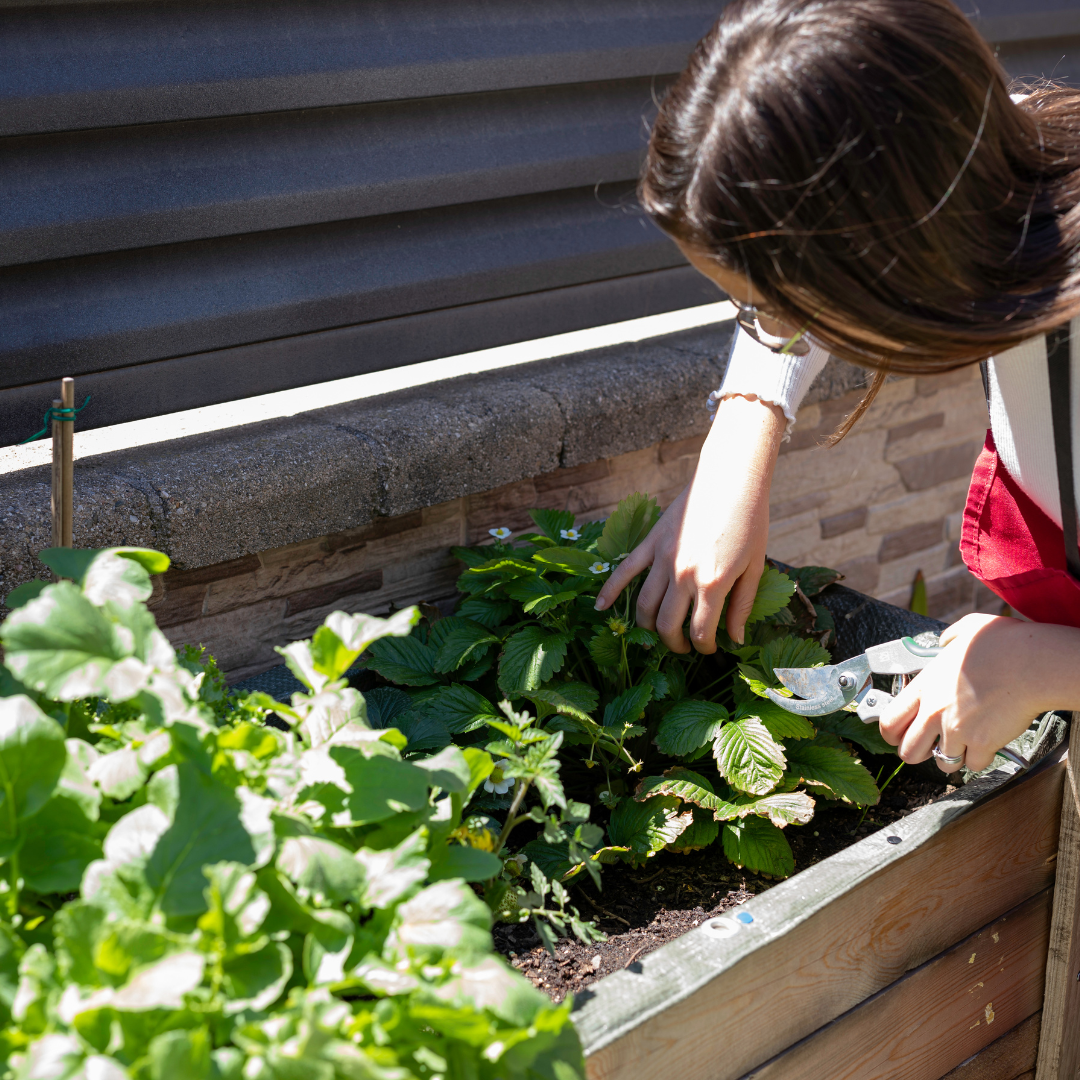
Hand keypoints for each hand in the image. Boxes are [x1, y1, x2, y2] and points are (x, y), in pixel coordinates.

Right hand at [594, 395, 785, 652]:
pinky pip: (624, 571)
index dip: (704, 648)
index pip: (701, 632)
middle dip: (675, 643)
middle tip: (684, 646)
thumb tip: (736, 639)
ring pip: (644, 605)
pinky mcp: (651, 542)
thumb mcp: (755, 566)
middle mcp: (683, 575)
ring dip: (648, 626)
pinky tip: (601, 609)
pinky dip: (610, 592)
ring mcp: (663, 558)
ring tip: (658, 632)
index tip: (710, 649)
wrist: (732, 479)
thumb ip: (742, 605)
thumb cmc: (751, 522)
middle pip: (667, 625)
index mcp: (713, 583)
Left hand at [878, 614, 1079, 772]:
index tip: (899, 736)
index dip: (892, 734)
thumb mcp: (966, 631)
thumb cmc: (1003, 645)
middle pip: (908, 752)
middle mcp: (934, 712)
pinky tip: (987, 743)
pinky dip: (980, 759)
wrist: (1033, 663)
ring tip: (963, 744)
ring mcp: (956, 730)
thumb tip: (947, 641)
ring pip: (942, 763)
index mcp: (925, 686)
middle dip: (918, 753)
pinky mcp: (982, 743)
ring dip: (952, 757)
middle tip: (931, 746)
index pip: (889, 722)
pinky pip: (974, 765)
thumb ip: (949, 640)